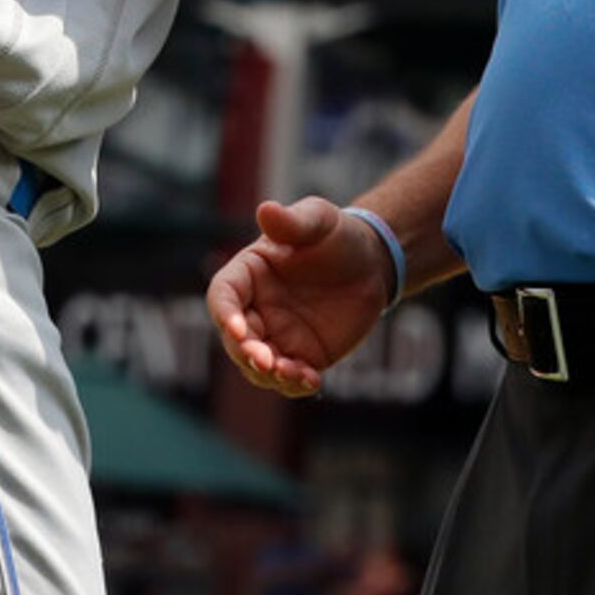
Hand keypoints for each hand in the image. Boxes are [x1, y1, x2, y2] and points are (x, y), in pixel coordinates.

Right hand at [206, 198, 396, 398]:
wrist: (372, 262)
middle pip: (235, 339)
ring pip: (257, 366)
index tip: (238, 329)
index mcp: (248, 274)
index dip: (225, 314)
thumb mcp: (318, 220)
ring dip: (269, 374)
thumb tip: (265, 209)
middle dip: (246, 353)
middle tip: (266, 361)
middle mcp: (255, 308)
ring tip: (294, 374)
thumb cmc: (337, 234)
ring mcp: (277, 335)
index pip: (223, 296)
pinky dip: (295, 384)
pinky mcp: (302, 356)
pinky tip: (313, 382)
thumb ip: (292, 222)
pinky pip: (289, 378)